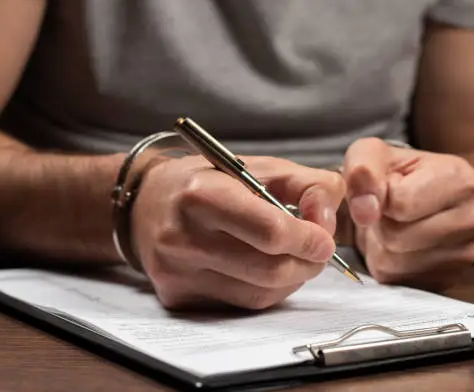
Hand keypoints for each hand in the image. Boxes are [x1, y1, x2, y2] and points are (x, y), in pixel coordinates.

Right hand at [131, 155, 345, 309]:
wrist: (145, 204)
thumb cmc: (206, 181)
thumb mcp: (258, 167)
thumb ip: (306, 184)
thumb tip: (328, 221)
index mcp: (202, 194)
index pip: (269, 231)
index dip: (308, 239)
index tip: (324, 240)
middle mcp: (183, 237)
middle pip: (269, 270)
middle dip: (306, 264)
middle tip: (317, 252)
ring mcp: (177, 272)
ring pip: (259, 295)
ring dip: (291, 280)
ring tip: (293, 258)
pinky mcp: (176, 296)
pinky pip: (240, 305)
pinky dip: (266, 291)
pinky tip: (266, 271)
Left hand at [342, 138, 473, 290]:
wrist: (413, 198)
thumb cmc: (393, 174)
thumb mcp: (370, 154)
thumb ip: (362, 171)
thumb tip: (365, 211)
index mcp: (461, 179)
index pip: (401, 203)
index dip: (378, 198)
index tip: (385, 189)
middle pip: (398, 237)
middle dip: (379, 224)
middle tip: (386, 211)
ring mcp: (466, 253)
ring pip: (395, 262)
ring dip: (379, 246)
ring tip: (392, 225)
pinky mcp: (448, 279)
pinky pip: (398, 281)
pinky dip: (387, 265)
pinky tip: (398, 246)